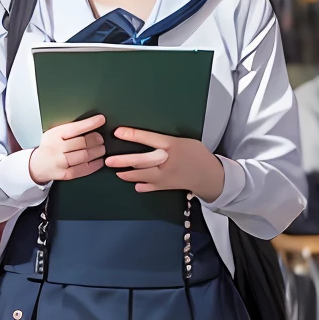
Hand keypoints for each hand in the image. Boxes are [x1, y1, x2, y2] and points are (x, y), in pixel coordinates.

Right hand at [28, 113, 107, 186]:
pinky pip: (84, 169)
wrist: (37, 165)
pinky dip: (95, 164)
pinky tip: (99, 160)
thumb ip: (70, 129)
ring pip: (85, 156)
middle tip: (101, 138)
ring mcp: (60, 162)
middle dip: (96, 139)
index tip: (101, 119)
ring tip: (102, 148)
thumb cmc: (49, 146)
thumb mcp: (54, 133)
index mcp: (54, 134)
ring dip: (97, 151)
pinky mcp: (65, 174)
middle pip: (82, 142)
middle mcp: (57, 148)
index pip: (75, 128)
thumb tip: (91, 123)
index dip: (90, 123)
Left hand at [107, 127, 225, 200]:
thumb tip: (147, 139)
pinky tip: (134, 184)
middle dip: (123, 160)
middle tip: (109, 160)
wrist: (209, 175)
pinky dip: (142, 185)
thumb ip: (165, 141)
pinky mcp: (166, 186)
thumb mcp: (183, 141)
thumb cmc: (197, 154)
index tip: (118, 132)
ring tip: (117, 171)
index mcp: (172, 146)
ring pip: (142, 175)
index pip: (149, 139)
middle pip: (142, 160)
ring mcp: (166, 176)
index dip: (132, 135)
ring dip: (128, 173)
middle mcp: (166, 161)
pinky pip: (150, 186)